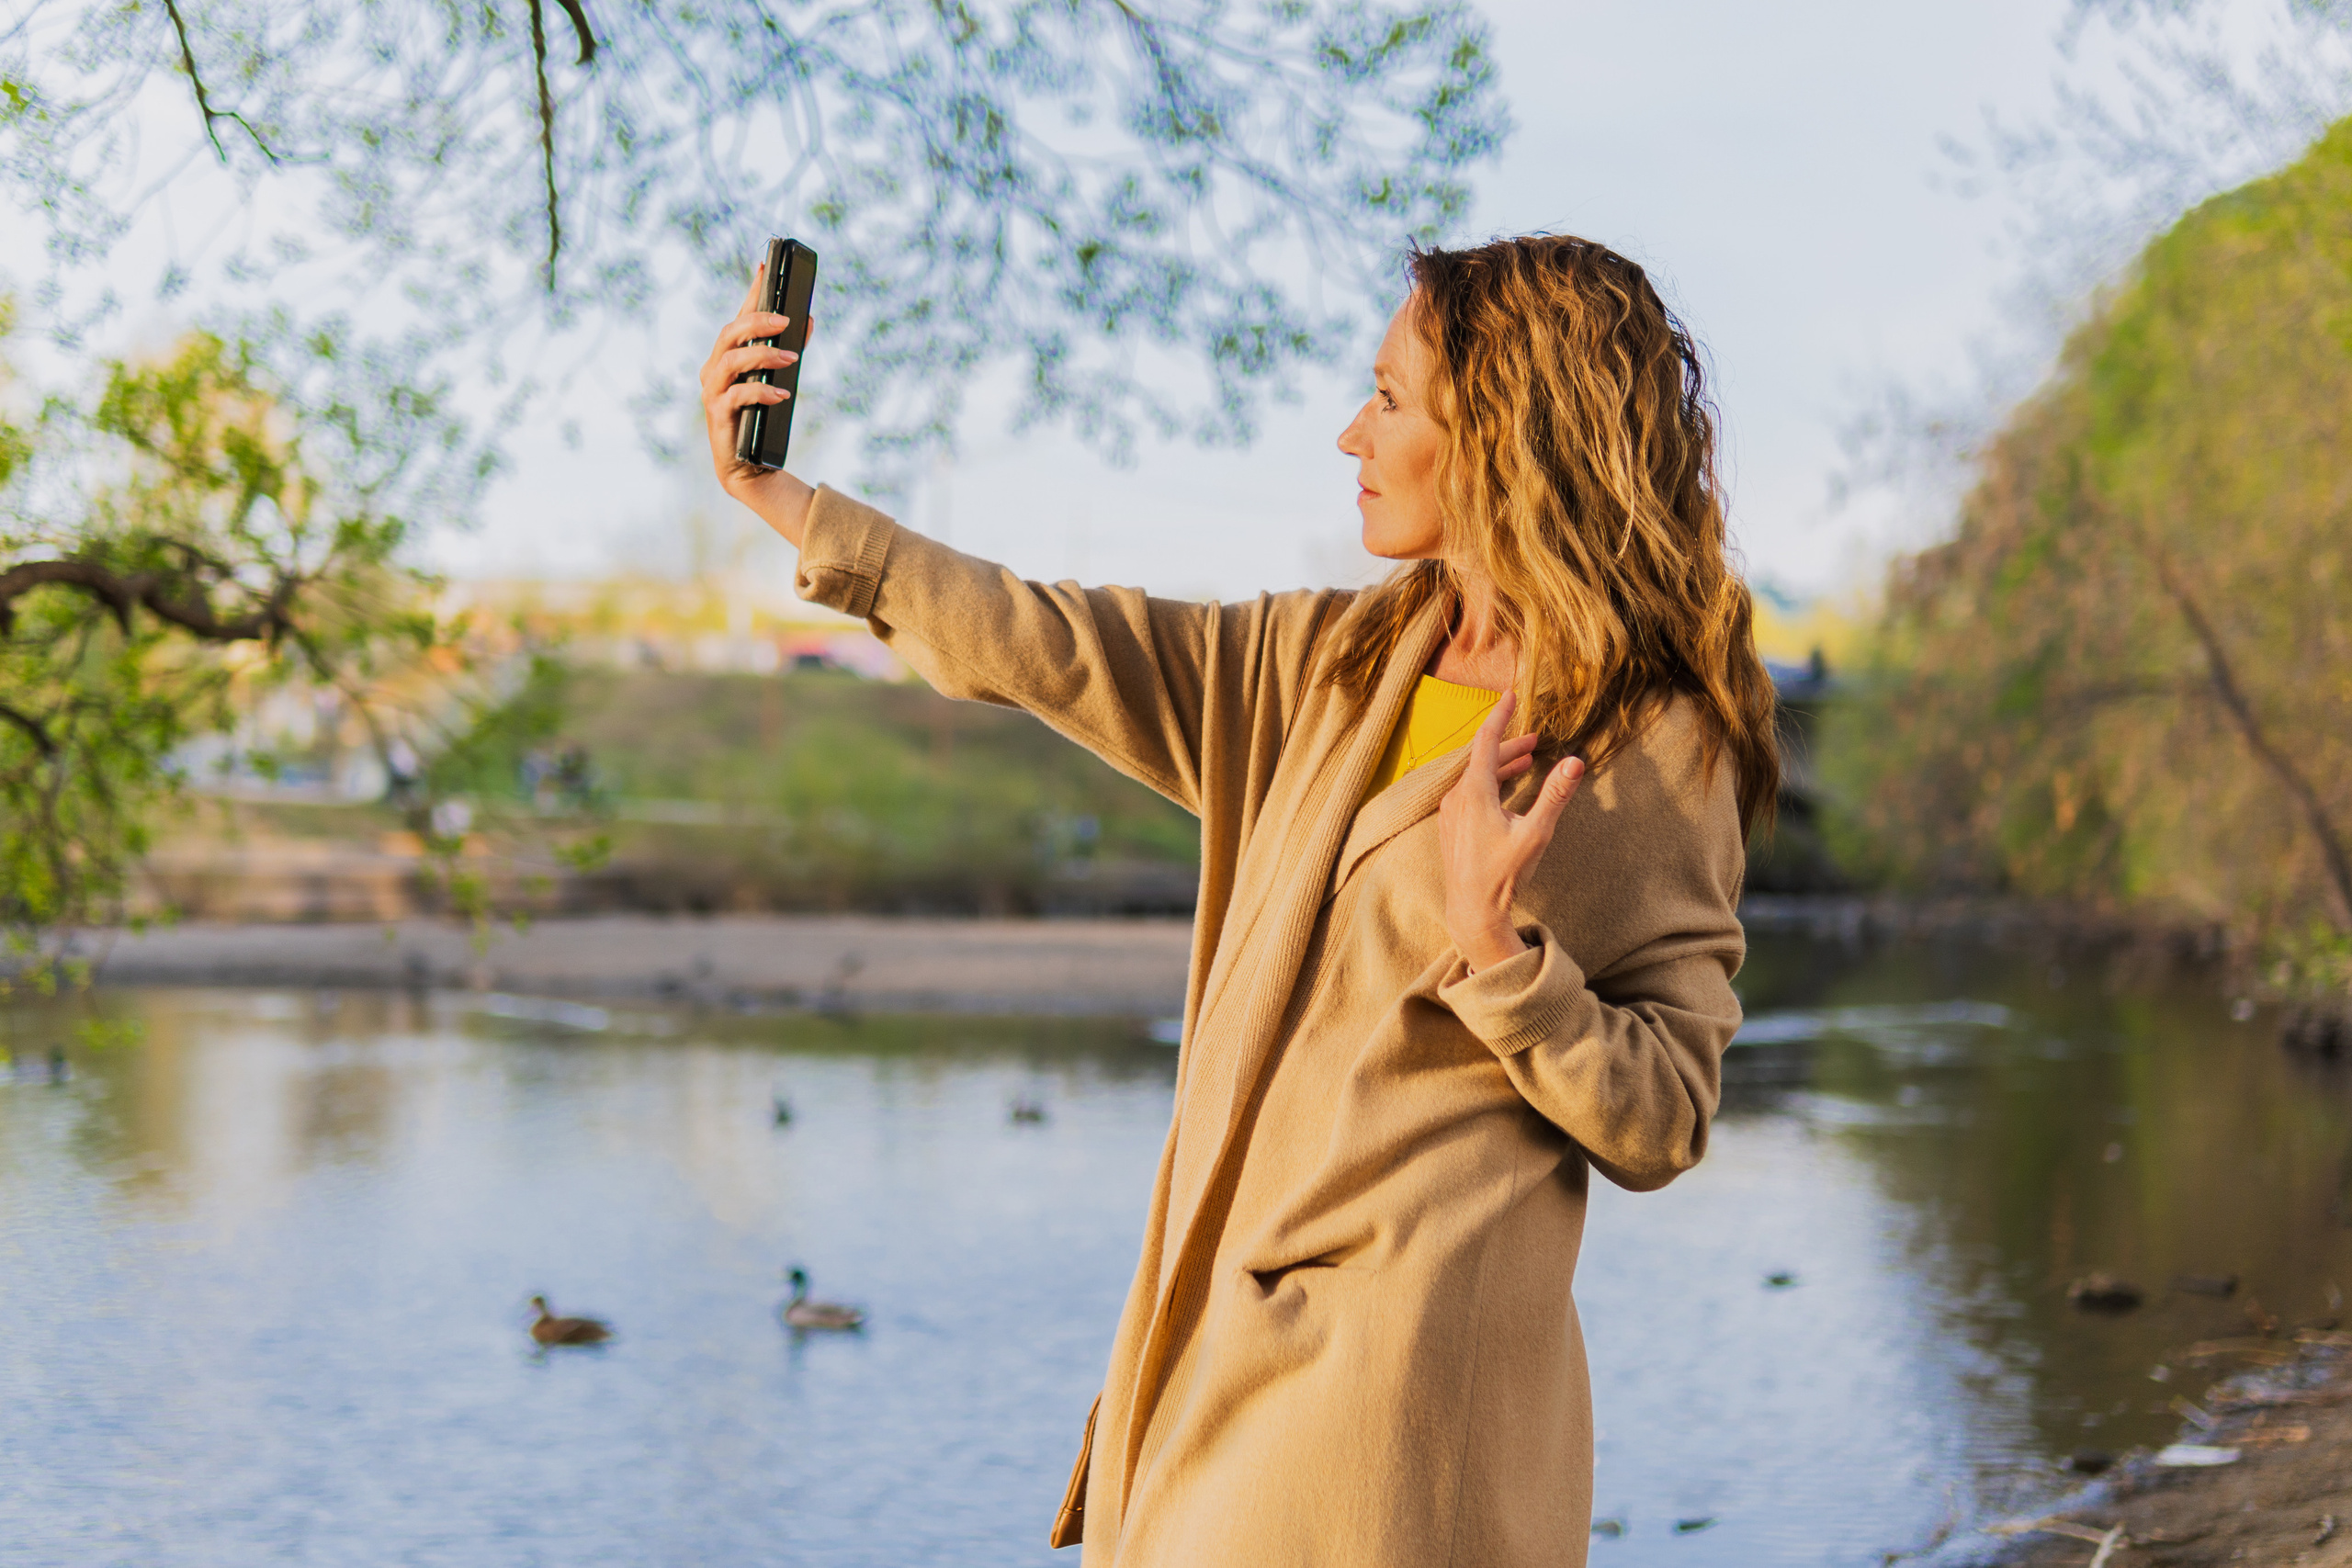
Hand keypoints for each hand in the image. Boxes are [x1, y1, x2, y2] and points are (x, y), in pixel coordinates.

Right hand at [700, 264, 817, 547]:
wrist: (752, 466)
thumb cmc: (764, 419)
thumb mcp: (780, 380)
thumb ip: (791, 350)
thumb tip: (809, 320)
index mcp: (728, 356)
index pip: (739, 317)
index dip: (751, 291)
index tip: (765, 266)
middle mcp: (714, 369)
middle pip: (729, 333)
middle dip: (757, 322)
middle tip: (787, 320)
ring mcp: (712, 392)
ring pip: (730, 361)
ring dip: (763, 355)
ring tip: (792, 358)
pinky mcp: (717, 416)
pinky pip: (736, 396)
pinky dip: (761, 390)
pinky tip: (781, 392)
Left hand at [1437, 691, 1585, 971]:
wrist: (1472, 910)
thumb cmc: (1503, 874)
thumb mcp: (1536, 833)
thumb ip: (1555, 795)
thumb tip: (1575, 762)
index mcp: (1474, 792)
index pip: (1486, 741)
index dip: (1500, 716)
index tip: (1509, 695)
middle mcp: (1456, 797)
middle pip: (1481, 759)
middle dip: (1508, 746)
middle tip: (1533, 739)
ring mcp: (1450, 813)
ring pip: (1474, 777)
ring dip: (1500, 766)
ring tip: (1525, 761)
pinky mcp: (1449, 827)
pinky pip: (1468, 792)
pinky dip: (1489, 783)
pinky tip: (1505, 791)